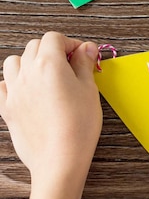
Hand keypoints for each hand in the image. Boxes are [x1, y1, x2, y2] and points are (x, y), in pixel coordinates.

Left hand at [0, 31, 101, 181]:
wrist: (59, 159)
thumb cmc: (78, 125)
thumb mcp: (89, 89)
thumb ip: (85, 64)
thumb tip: (87, 48)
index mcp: (49, 64)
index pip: (54, 38)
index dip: (71, 43)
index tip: (83, 55)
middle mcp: (27, 73)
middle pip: (35, 46)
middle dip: (53, 50)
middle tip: (71, 65)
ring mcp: (14, 91)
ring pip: (14, 62)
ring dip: (30, 62)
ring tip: (48, 75)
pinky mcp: (8, 108)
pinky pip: (3, 85)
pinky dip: (13, 81)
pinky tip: (28, 90)